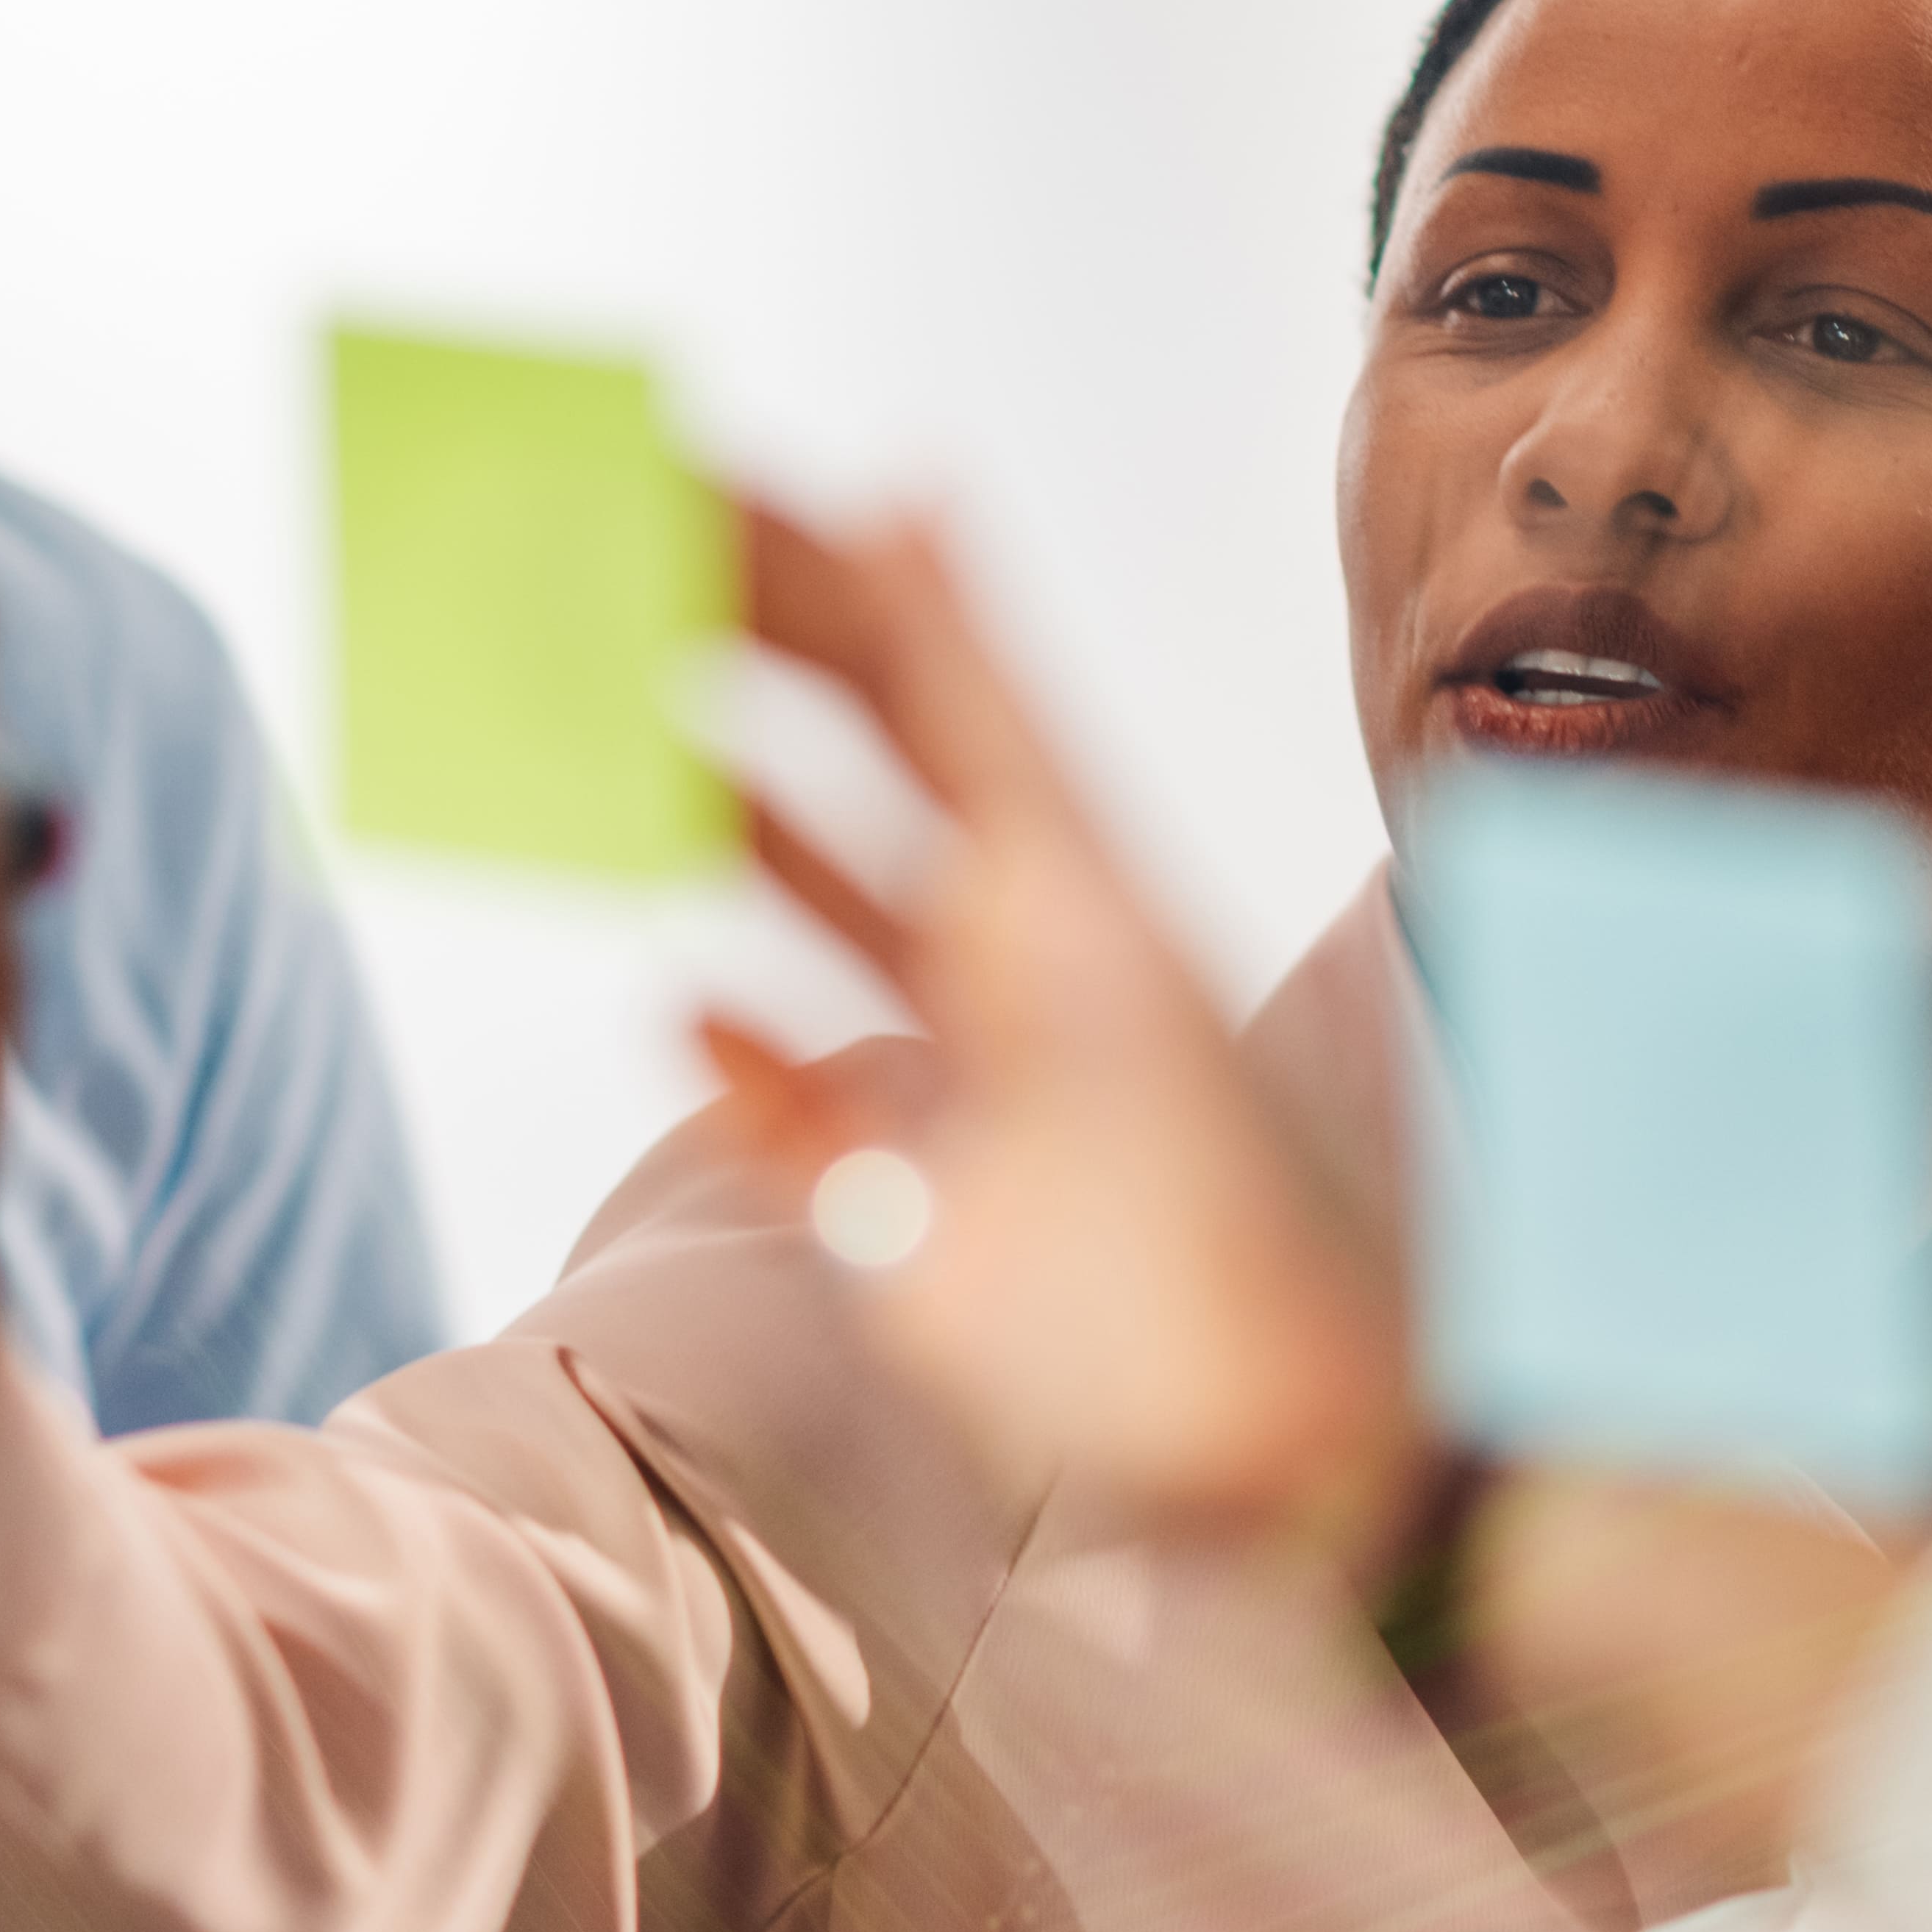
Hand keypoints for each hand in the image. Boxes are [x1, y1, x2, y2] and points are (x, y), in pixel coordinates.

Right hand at [706, 507, 1429, 1562]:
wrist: (1317, 1468)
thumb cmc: (1200, 1266)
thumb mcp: (1057, 966)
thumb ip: (954, 769)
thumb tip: (890, 537)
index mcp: (1060, 884)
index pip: (912, 662)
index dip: (797, 552)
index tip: (672, 462)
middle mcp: (1030, 954)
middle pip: (872, 748)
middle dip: (748, 637)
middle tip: (614, 548)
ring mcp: (995, 1078)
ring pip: (851, 896)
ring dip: (740, 807)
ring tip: (624, 717)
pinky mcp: (952, 1211)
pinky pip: (836, 1097)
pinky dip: (761, 1037)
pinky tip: (685, 990)